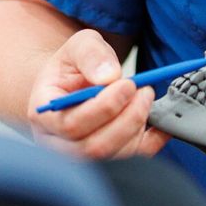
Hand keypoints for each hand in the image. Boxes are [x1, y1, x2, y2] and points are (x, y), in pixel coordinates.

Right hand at [26, 28, 169, 159]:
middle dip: (126, 119)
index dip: (104, 107)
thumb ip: (91, 55)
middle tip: (144, 90)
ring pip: (113, 156)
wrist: (72, 84)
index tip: (128, 84)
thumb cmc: (73, 66)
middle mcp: (58, 142)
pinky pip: (133, 158)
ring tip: (146, 97)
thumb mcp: (78, 46)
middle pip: (93, 147)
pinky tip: (160, 121)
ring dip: (137, 126)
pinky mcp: (108, 158)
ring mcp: (81, 154)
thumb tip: (109, 76)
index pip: (71, 125)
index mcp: (44, 114)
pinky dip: (153, 141)